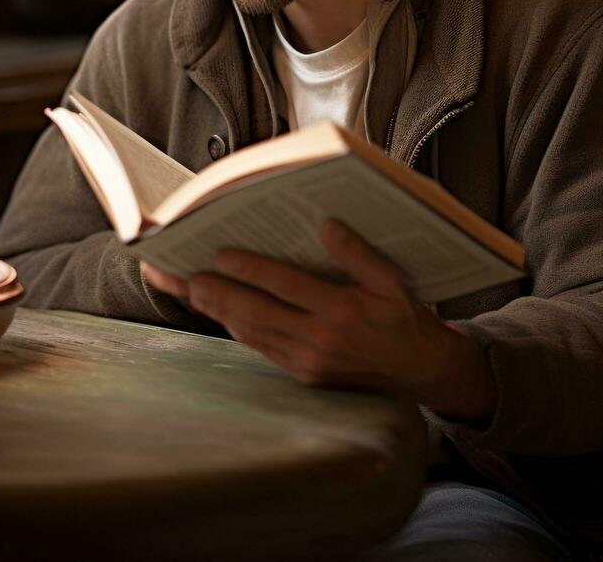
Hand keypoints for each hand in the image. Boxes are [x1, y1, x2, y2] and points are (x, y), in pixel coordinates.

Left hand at [140, 220, 495, 422]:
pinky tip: (221, 312)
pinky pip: (262, 348)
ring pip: (252, 333)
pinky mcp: (303, 375)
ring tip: (189, 289)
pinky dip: (238, 328)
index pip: (284, 285)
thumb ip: (358, 254)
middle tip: (184, 275)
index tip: (219, 253)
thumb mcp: (392, 281)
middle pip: (255, 312)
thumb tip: (327, 226)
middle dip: (216, 294)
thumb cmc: (403, 317)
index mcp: (341, 311)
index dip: (249, 269)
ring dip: (218, 312)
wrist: (418, 371)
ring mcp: (308, 361)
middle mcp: (319, 339)